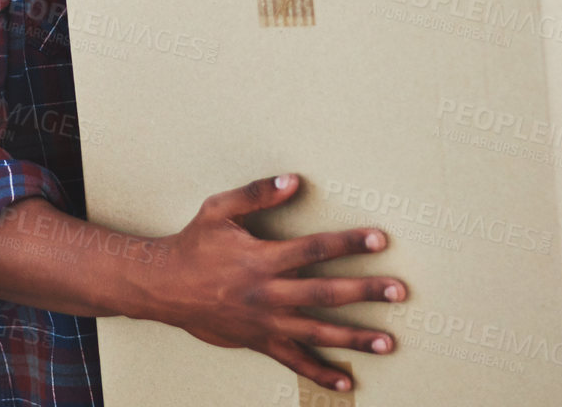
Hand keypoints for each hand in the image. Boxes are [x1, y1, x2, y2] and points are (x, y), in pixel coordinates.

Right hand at [140, 174, 406, 392]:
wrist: (162, 286)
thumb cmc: (193, 244)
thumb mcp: (218, 210)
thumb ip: (256, 194)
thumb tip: (293, 180)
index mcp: (262, 258)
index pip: (315, 249)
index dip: (349, 243)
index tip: (380, 239)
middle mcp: (268, 293)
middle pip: (325, 294)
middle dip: (365, 292)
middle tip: (399, 290)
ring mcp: (265, 322)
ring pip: (317, 333)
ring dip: (354, 338)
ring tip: (388, 342)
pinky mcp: (259, 341)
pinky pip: (294, 361)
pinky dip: (321, 372)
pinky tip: (347, 380)